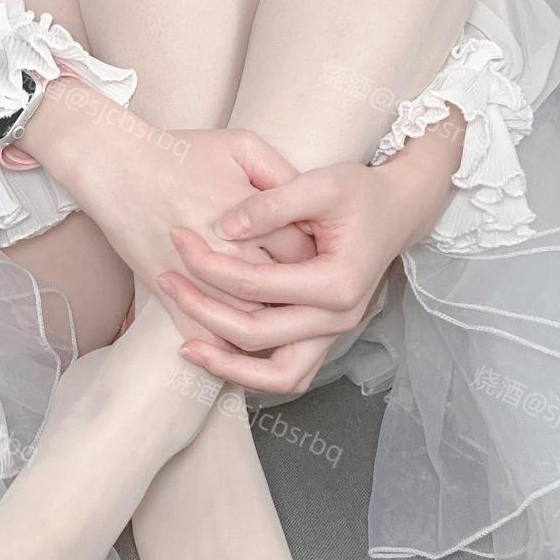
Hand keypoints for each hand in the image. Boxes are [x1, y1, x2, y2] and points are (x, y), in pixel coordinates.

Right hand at [74, 121, 313, 313]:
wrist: (117, 166)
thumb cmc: (180, 152)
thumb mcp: (241, 146)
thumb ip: (280, 174)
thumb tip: (309, 206)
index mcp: (252, 222)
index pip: (302, 256)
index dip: (315, 257)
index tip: (318, 251)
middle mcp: (227, 257)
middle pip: (277, 293)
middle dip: (293, 292)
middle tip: (301, 282)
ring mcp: (195, 280)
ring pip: (243, 321)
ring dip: (263, 320)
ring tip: (276, 307)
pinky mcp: (167, 293)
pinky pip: (200, 332)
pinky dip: (220, 343)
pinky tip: (234, 335)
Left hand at [160, 159, 428, 393]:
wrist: (395, 210)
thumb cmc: (358, 192)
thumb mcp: (320, 183)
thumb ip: (272, 204)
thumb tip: (224, 227)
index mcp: (338, 282)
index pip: (257, 286)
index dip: (211, 266)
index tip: (178, 240)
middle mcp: (339, 318)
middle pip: (258, 337)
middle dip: (203, 310)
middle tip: (164, 280)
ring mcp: (334, 334)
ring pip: (278, 376)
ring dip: (228, 366)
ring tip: (185, 348)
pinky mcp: (324, 337)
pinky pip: (286, 372)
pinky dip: (250, 371)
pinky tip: (214, 350)